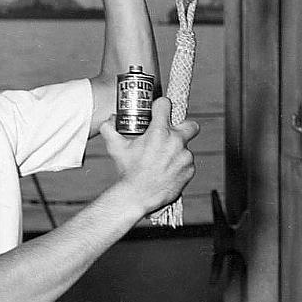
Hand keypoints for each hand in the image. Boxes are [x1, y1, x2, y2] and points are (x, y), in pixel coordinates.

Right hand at [100, 97, 198, 216]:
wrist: (138, 196)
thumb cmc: (128, 172)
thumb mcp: (116, 148)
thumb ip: (110, 128)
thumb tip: (110, 119)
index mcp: (159, 132)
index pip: (165, 104)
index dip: (160, 106)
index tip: (157, 112)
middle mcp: (176, 141)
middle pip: (191, 124)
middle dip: (183, 127)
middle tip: (172, 134)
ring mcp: (185, 156)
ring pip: (186, 148)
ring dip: (177, 151)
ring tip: (162, 160)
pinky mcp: (189, 170)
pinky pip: (187, 163)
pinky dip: (179, 166)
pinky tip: (167, 171)